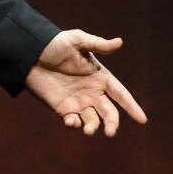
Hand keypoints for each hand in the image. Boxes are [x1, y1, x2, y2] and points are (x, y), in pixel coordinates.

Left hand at [24, 29, 146, 135]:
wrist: (30, 53)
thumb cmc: (55, 44)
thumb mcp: (77, 40)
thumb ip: (98, 44)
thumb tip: (119, 42)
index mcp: (100, 77)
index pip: (120, 94)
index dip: (131, 106)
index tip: (142, 120)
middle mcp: (92, 92)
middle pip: (109, 112)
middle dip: (112, 124)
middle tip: (111, 132)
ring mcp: (77, 102)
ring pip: (92, 120)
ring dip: (92, 127)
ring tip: (88, 130)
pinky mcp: (62, 108)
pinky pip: (72, 121)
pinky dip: (73, 124)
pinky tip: (71, 122)